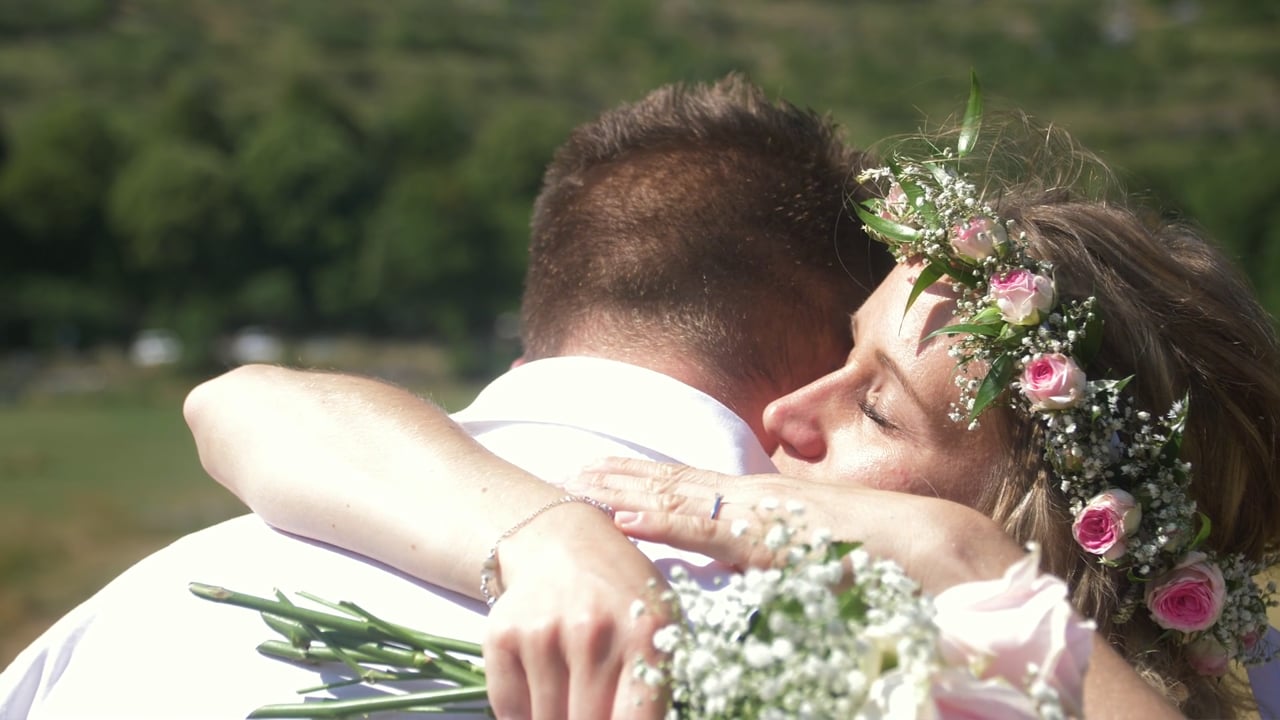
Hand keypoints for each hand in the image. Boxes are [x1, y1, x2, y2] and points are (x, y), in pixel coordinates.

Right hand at [482, 502, 672, 719]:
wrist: (563, 544)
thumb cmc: (621, 593)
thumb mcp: (659, 626)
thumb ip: (656, 682)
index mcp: (643, 636)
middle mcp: (591, 634)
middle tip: (593, 712)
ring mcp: (541, 635)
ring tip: (571, 703)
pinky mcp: (501, 637)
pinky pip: (509, 711)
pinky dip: (524, 718)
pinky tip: (542, 700)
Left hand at [572, 457, 1025, 594]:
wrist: (938, 551)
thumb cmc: (885, 561)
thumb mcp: (814, 561)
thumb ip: (773, 562)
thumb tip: (744, 573)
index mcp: (764, 505)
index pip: (691, 490)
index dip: (644, 482)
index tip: (600, 476)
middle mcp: (757, 498)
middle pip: (675, 484)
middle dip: (620, 477)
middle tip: (567, 470)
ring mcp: (763, 512)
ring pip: (680, 496)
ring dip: (625, 489)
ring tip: (578, 481)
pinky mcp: (772, 535)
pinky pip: (707, 527)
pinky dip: (662, 520)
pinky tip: (625, 516)